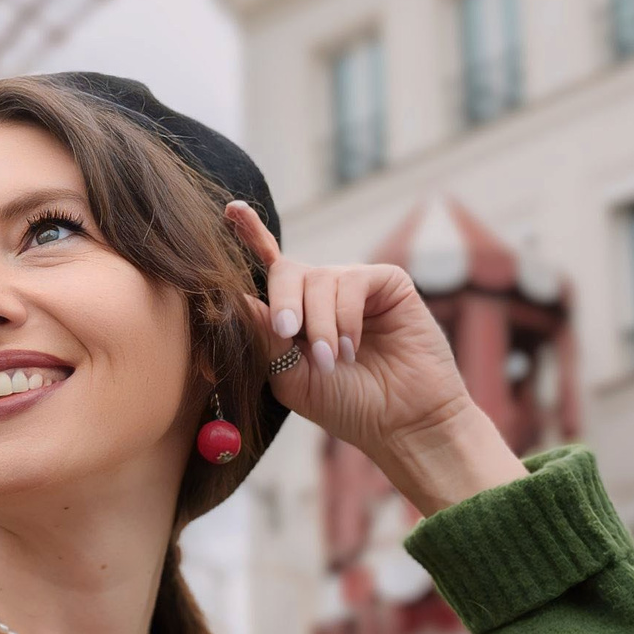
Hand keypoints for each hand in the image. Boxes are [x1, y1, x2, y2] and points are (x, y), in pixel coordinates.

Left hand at [224, 202, 525, 515]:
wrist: (402, 422)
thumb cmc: (346, 405)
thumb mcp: (292, 378)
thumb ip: (265, 340)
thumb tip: (239, 299)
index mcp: (295, 312)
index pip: (268, 266)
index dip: (251, 235)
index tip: (231, 211)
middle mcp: (322, 293)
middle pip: (286, 270)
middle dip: (283, 302)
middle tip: (286, 334)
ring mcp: (354, 286)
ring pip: (319, 280)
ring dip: (319, 325)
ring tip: (331, 361)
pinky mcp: (387, 282)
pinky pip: (352, 282)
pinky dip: (345, 317)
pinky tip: (352, 348)